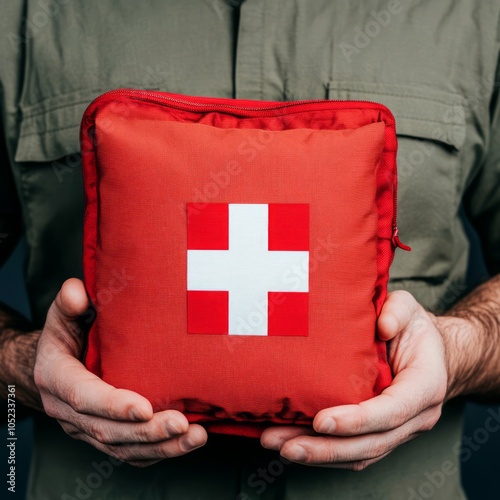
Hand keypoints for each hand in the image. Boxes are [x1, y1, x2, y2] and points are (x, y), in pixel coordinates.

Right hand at [34, 278, 206, 466]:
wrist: (56, 364)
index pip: (83, 397)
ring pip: (123, 448)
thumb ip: (70, 304)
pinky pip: (131, 453)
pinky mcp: (106, 436)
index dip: (112, 405)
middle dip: (146, 431)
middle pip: (108, 431)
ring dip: (160, 447)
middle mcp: (69, 412)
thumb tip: (77, 291)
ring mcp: (87, 429)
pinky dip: (160, 453)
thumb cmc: (67, 334)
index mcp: (57, 379)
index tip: (145, 408)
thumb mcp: (63, 315)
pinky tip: (187, 443)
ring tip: (195, 438)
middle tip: (181, 424)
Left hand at [261, 291, 448, 469]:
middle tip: (288, 446)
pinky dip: (323, 452)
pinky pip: (353, 451)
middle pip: (371, 443)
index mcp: (425, 385)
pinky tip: (294, 444)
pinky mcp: (381, 433)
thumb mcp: (408, 308)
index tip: (321, 422)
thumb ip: (397, 312)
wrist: (429, 351)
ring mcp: (398, 430)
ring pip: (359, 454)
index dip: (357, 420)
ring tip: (281, 447)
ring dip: (319, 456)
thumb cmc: (413, 328)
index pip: (392, 411)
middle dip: (327, 449)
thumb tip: (382, 326)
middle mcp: (415, 416)